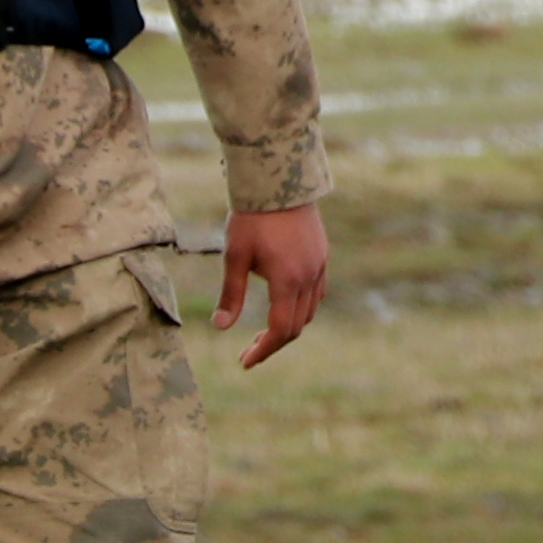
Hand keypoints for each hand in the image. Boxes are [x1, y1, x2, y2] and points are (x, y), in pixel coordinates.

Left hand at [216, 206, 332, 366]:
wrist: (280, 181)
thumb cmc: (252, 218)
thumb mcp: (234, 256)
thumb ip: (231, 294)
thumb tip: (220, 327)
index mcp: (288, 281)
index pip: (280, 330)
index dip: (263, 350)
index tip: (244, 361)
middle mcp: (310, 277)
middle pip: (298, 325)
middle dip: (273, 342)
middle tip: (248, 350)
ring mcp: (320, 266)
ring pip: (310, 310)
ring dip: (289, 325)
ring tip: (264, 330)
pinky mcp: (322, 255)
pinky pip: (318, 292)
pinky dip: (301, 306)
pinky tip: (284, 302)